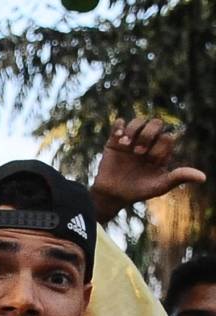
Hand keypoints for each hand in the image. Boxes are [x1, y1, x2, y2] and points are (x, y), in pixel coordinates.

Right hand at [91, 117, 205, 222]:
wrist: (113, 194)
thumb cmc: (138, 191)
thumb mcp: (159, 186)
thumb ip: (179, 178)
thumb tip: (203, 178)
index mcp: (161, 150)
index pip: (167, 137)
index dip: (159, 147)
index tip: (150, 162)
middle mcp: (148, 142)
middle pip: (156, 123)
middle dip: (148, 135)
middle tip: (138, 152)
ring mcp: (132, 139)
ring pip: (138, 120)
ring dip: (133, 130)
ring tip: (125, 144)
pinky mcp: (115, 140)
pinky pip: (119, 123)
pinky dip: (119, 127)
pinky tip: (118, 139)